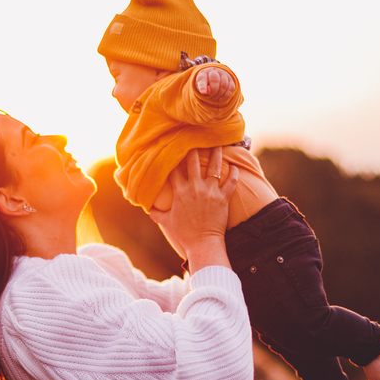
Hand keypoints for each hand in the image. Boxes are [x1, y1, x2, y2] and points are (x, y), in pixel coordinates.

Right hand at [149, 147, 238, 270]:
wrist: (203, 244)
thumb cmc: (184, 233)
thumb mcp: (166, 222)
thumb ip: (155, 212)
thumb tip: (146, 207)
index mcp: (180, 192)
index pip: (175, 168)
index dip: (173, 156)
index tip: (174, 145)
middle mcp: (195, 188)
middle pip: (194, 161)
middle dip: (194, 147)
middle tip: (197, 136)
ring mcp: (210, 192)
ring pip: (215, 167)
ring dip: (217, 154)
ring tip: (219, 143)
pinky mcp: (223, 198)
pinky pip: (231, 182)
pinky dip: (233, 173)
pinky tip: (234, 166)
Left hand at [194, 66, 235, 100]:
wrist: (214, 77)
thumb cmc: (205, 84)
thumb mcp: (201, 87)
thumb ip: (202, 89)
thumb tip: (206, 91)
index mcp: (204, 73)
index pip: (203, 78)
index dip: (202, 86)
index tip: (203, 92)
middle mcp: (214, 71)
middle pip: (215, 80)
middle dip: (213, 90)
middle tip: (211, 95)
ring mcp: (224, 75)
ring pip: (224, 85)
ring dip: (219, 94)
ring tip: (215, 97)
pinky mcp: (231, 80)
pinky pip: (231, 88)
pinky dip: (226, 96)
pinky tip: (220, 99)